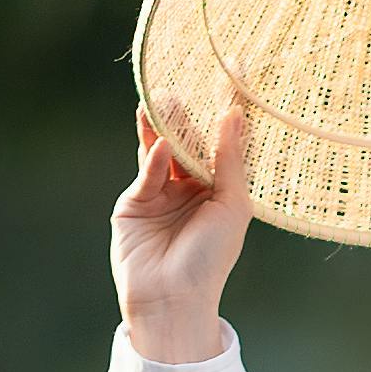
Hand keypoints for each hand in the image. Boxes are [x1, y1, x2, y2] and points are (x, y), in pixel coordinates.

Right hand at [111, 78, 253, 363]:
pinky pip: (147, 171)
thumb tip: (234, 114)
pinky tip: (162, 147)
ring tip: (167, 96)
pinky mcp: (133, 203)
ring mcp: (160, 193)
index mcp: (220, 190)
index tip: (237, 71)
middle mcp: (190, 188)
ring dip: (165, 125)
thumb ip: (231, 160)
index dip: (230, 107)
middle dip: (190, 114)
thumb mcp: (232, 206)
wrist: (173, 301)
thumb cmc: (211, 260)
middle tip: (191, 79)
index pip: (225, 141)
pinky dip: (154, 158)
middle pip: (191, 141)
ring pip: (163, 149)